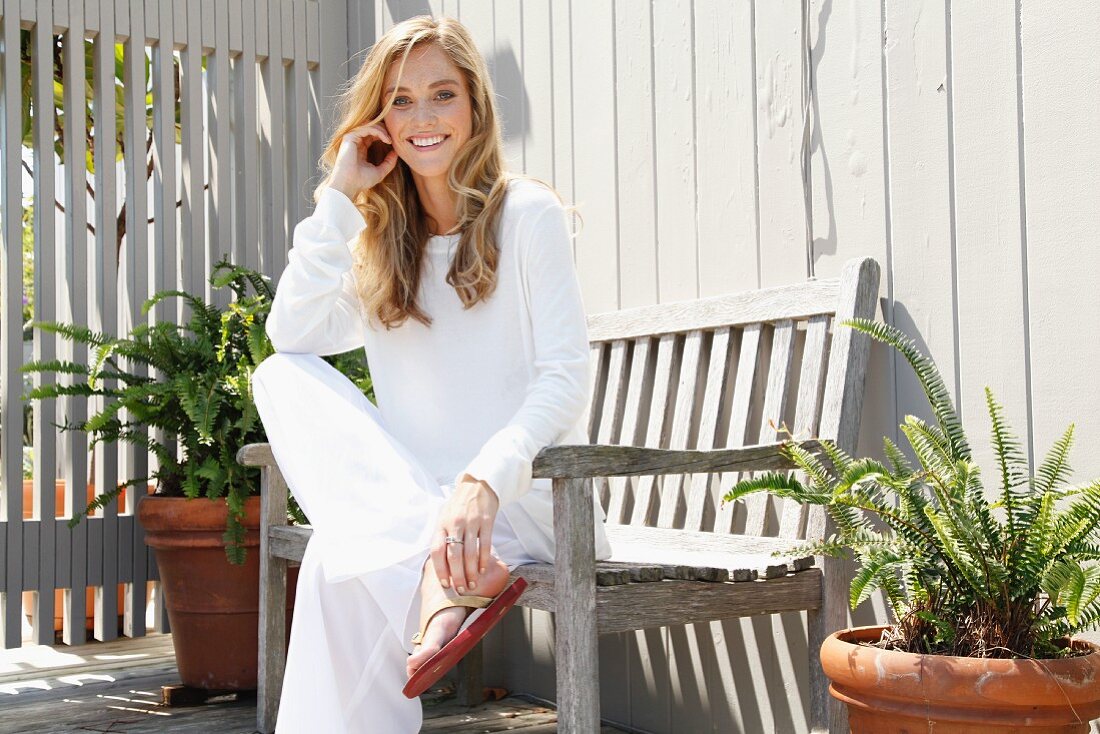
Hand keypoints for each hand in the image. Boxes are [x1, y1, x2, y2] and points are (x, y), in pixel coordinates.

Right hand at [329, 123, 398, 198]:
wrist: (349, 185)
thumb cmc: (361, 181)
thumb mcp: (380, 171)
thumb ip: (389, 162)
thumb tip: (396, 152)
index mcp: (361, 148)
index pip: (374, 134)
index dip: (385, 135)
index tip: (395, 142)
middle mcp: (356, 141)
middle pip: (372, 126)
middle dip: (385, 129)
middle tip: (395, 137)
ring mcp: (352, 138)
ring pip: (370, 125)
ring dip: (383, 130)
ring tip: (391, 140)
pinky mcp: (350, 137)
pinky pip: (366, 128)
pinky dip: (378, 131)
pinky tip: (386, 139)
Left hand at [430, 474, 499, 593]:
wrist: (477, 484)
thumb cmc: (459, 505)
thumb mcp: (445, 517)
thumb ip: (442, 537)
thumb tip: (441, 563)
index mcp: (441, 524)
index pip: (437, 551)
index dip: (441, 569)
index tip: (445, 583)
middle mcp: (454, 524)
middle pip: (454, 555)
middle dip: (457, 576)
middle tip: (462, 589)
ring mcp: (470, 522)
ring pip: (470, 553)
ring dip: (471, 572)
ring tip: (473, 584)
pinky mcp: (486, 521)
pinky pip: (484, 544)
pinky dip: (483, 559)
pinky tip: (483, 570)